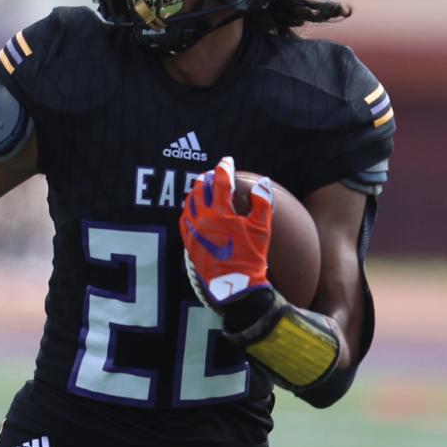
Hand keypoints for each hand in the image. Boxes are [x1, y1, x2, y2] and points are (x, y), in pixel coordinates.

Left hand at [179, 156, 273, 310]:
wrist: (236, 286)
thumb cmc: (251, 257)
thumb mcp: (261, 229)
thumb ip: (262, 202)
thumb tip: (263, 182)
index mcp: (220, 212)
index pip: (220, 182)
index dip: (224, 167)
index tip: (227, 160)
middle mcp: (203, 219)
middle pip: (199, 189)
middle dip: (206, 178)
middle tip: (213, 174)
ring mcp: (193, 232)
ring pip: (188, 203)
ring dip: (194, 192)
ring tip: (200, 187)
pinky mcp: (189, 244)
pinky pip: (183, 221)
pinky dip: (187, 210)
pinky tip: (191, 210)